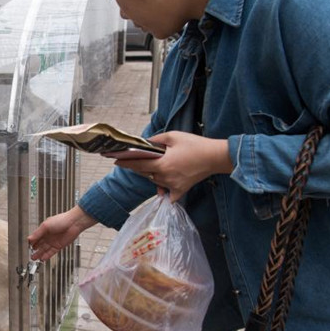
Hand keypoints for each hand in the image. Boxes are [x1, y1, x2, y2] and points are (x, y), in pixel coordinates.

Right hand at [28, 205, 96, 261]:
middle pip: (39, 244)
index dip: (31, 242)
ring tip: (34, 258)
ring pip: (44, 249)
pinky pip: (51, 252)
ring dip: (39, 254)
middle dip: (34, 249)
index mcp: (44, 230)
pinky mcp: (59, 246)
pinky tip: (42, 258)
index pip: (35, 238)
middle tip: (30, 254)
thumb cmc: (61, 220)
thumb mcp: (46, 226)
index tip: (27, 246)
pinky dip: (46, 256)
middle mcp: (48, 236)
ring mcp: (53, 241)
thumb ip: (37, 233)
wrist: (73, 223)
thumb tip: (29, 239)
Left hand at [110, 131, 232, 201]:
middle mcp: (164, 177)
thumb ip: (155, 139)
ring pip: (154, 181)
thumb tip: (144, 142)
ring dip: (151, 174)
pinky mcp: (180, 190)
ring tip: (156, 165)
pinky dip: (164, 192)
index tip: (115, 160)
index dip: (125, 162)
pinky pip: (168, 194)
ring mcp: (172, 186)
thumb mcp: (173, 136)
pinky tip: (163, 189)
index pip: (137, 164)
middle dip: (138, 166)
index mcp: (161, 164)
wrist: (215, 157)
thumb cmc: (194, 144)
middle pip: (144, 173)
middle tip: (133, 159)